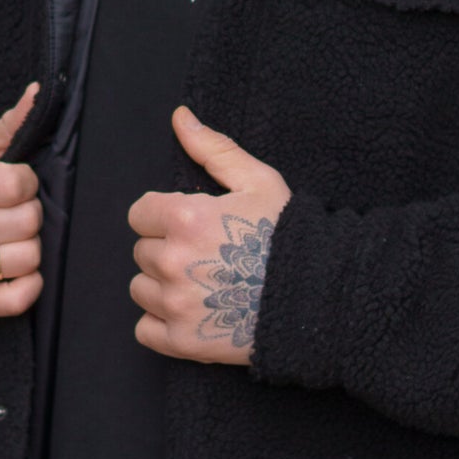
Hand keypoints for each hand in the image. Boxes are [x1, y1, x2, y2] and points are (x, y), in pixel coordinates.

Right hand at [0, 86, 42, 317]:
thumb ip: (10, 125)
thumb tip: (39, 91)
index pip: (19, 184)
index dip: (27, 183)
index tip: (15, 185)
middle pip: (29, 222)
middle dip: (29, 214)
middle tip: (11, 213)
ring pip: (29, 259)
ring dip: (28, 248)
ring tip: (7, 239)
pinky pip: (21, 297)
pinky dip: (27, 284)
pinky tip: (10, 268)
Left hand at [128, 106, 290, 365]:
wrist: (318, 300)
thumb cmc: (290, 237)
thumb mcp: (258, 182)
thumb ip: (213, 149)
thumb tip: (180, 117)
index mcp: (185, 219)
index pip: (140, 214)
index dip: (164, 217)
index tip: (190, 226)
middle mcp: (173, 262)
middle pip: (142, 251)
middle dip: (168, 250)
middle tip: (206, 256)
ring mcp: (175, 305)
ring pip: (140, 289)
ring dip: (163, 286)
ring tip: (204, 284)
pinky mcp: (182, 342)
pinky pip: (144, 330)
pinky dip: (162, 324)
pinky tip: (194, 312)